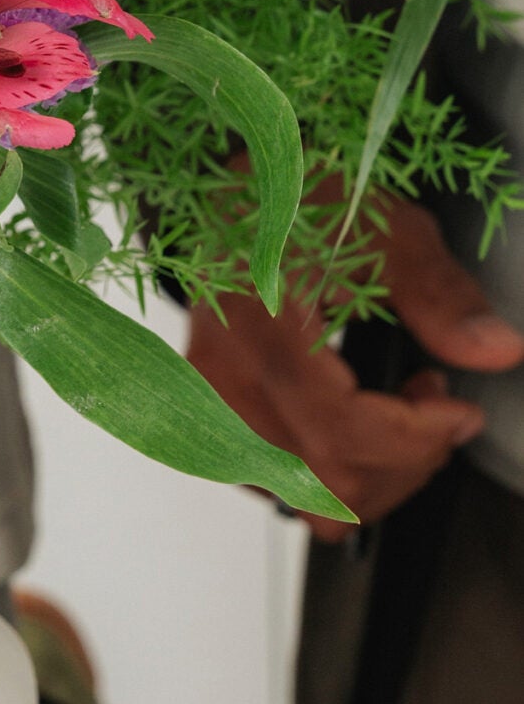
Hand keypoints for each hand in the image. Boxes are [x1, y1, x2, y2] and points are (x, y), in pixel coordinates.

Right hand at [187, 196, 523, 541]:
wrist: (230, 201)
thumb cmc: (299, 207)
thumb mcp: (382, 228)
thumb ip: (439, 293)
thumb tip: (494, 349)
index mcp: (257, 324)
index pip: (339, 428)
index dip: (417, 438)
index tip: (456, 410)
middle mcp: (220, 377)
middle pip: (330, 483)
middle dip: (407, 458)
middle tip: (431, 401)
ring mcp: (208, 407)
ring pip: (309, 501)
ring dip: (375, 473)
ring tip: (393, 410)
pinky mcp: (211, 424)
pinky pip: (283, 490)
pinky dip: (335, 475)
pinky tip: (352, 422)